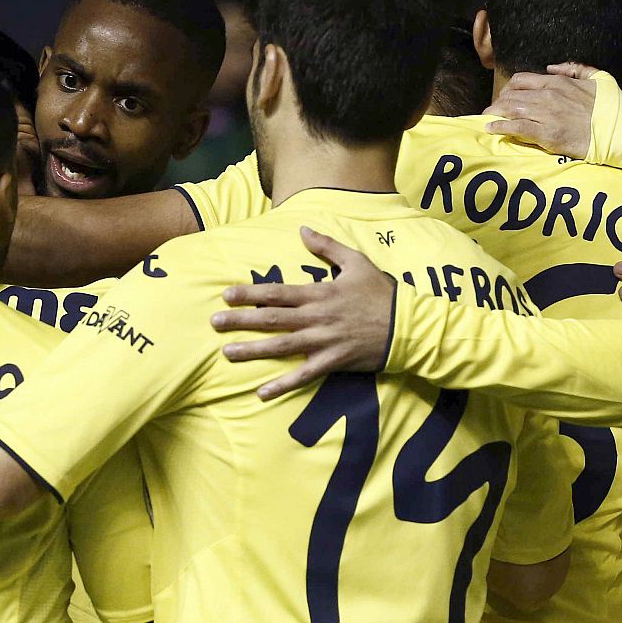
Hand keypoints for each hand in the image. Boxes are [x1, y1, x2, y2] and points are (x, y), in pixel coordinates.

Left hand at [210, 227, 394, 400]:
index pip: (277, 293)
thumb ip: (328, 247)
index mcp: (320, 293)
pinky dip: (283, 385)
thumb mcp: (357, 262)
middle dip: (241, 321)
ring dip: (253, 350)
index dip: (251, 293)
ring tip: (227, 353)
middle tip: (214, 322)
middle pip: (272, 319)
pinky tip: (261, 392)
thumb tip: (303, 230)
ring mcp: (324, 342)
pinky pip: (303, 376)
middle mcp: (317, 317)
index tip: (227, 294)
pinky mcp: (333, 362)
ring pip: (281, 347)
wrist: (407, 326)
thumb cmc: (381, 293)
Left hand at [484, 63, 602, 157]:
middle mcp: (548, 95)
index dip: (510, 88)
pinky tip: (491, 128)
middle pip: (512, 95)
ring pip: (511, 109)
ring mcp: (546, 114)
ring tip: (486, 118)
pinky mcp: (545, 133)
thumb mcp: (599, 78)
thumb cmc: (611, 107)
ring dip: (495, 113)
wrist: (618, 132)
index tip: (505, 96)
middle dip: (499, 102)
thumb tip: (551, 67)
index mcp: (558, 82)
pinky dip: (501, 127)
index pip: (522, 80)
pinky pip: (516, 127)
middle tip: (492, 109)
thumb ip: (575, 68)